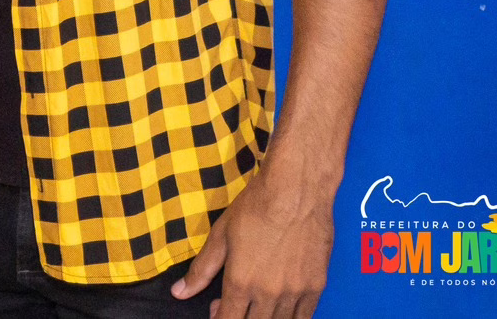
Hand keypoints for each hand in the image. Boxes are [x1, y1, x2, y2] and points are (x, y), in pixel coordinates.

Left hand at [173, 167, 333, 318]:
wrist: (296, 191)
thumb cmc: (255, 208)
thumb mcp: (220, 236)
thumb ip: (201, 270)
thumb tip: (179, 292)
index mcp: (241, 282)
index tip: (216, 311)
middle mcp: (269, 293)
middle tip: (232, 305)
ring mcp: (296, 292)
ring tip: (254, 305)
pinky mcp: (317, 286)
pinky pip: (304, 317)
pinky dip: (289, 318)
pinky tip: (279, 309)